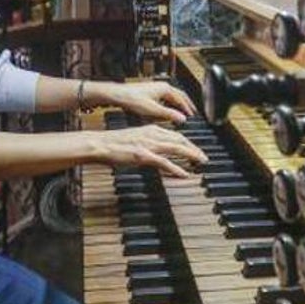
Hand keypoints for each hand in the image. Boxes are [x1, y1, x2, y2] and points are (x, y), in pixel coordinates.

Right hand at [92, 124, 207, 177]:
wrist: (100, 144)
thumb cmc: (115, 143)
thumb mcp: (136, 138)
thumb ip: (149, 142)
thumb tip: (159, 151)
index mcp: (151, 129)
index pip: (176, 135)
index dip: (189, 143)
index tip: (196, 150)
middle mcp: (152, 134)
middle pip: (180, 140)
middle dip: (194, 149)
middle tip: (204, 158)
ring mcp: (148, 145)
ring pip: (176, 148)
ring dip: (190, 155)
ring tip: (200, 163)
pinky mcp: (143, 155)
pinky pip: (164, 162)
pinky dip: (176, 168)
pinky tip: (183, 174)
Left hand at [103, 81, 197, 123]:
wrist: (118, 94)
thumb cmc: (132, 99)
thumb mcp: (153, 110)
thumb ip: (169, 114)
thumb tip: (182, 119)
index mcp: (165, 89)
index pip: (182, 99)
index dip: (188, 109)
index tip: (192, 116)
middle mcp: (161, 86)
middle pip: (179, 95)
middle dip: (186, 104)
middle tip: (192, 112)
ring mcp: (155, 87)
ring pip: (171, 96)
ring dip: (178, 104)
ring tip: (181, 112)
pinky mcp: (149, 91)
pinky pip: (164, 97)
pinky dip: (169, 103)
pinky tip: (166, 110)